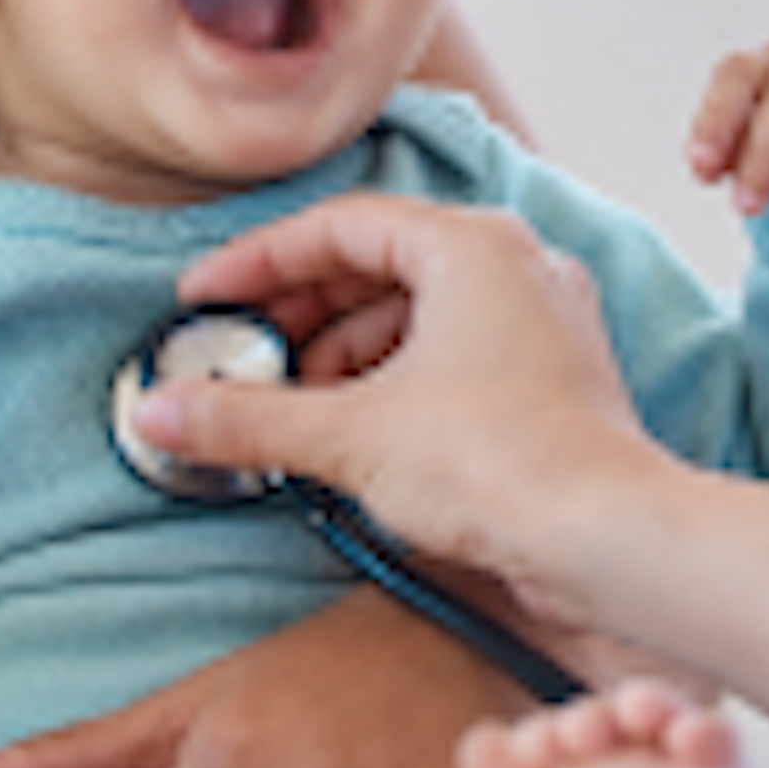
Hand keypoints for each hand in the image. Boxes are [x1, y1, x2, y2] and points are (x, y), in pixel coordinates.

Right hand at [136, 196, 686, 628]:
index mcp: (472, 245)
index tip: (203, 299)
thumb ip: (246, 418)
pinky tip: (351, 434)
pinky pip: (454, 358)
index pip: (340, 226)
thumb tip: (159, 413)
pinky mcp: (552, 382)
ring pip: (417, 316)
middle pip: (379, 266)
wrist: (609, 541)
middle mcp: (517, 266)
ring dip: (343, 356)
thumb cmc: (499, 463)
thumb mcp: (349, 435)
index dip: (258, 263)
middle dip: (300, 316)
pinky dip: (393, 383)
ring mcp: (542, 323)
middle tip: (239, 359)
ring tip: (291, 410)